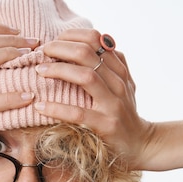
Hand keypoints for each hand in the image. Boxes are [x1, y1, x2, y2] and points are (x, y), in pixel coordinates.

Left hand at [33, 29, 156, 169]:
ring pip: (86, 77)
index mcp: (119, 70)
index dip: (72, 36)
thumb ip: (108, 66)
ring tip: (40, 70)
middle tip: (43, 51)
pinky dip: (56, 108)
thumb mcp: (120, 85)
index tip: (54, 40)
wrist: (141, 144)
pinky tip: (41, 107)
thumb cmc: (123, 113)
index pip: (96, 40)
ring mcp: (113, 104)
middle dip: (61, 48)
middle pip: (88, 54)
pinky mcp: (106, 125)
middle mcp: (118, 83)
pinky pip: (78, 113)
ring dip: (59, 70)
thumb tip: (85, 45)